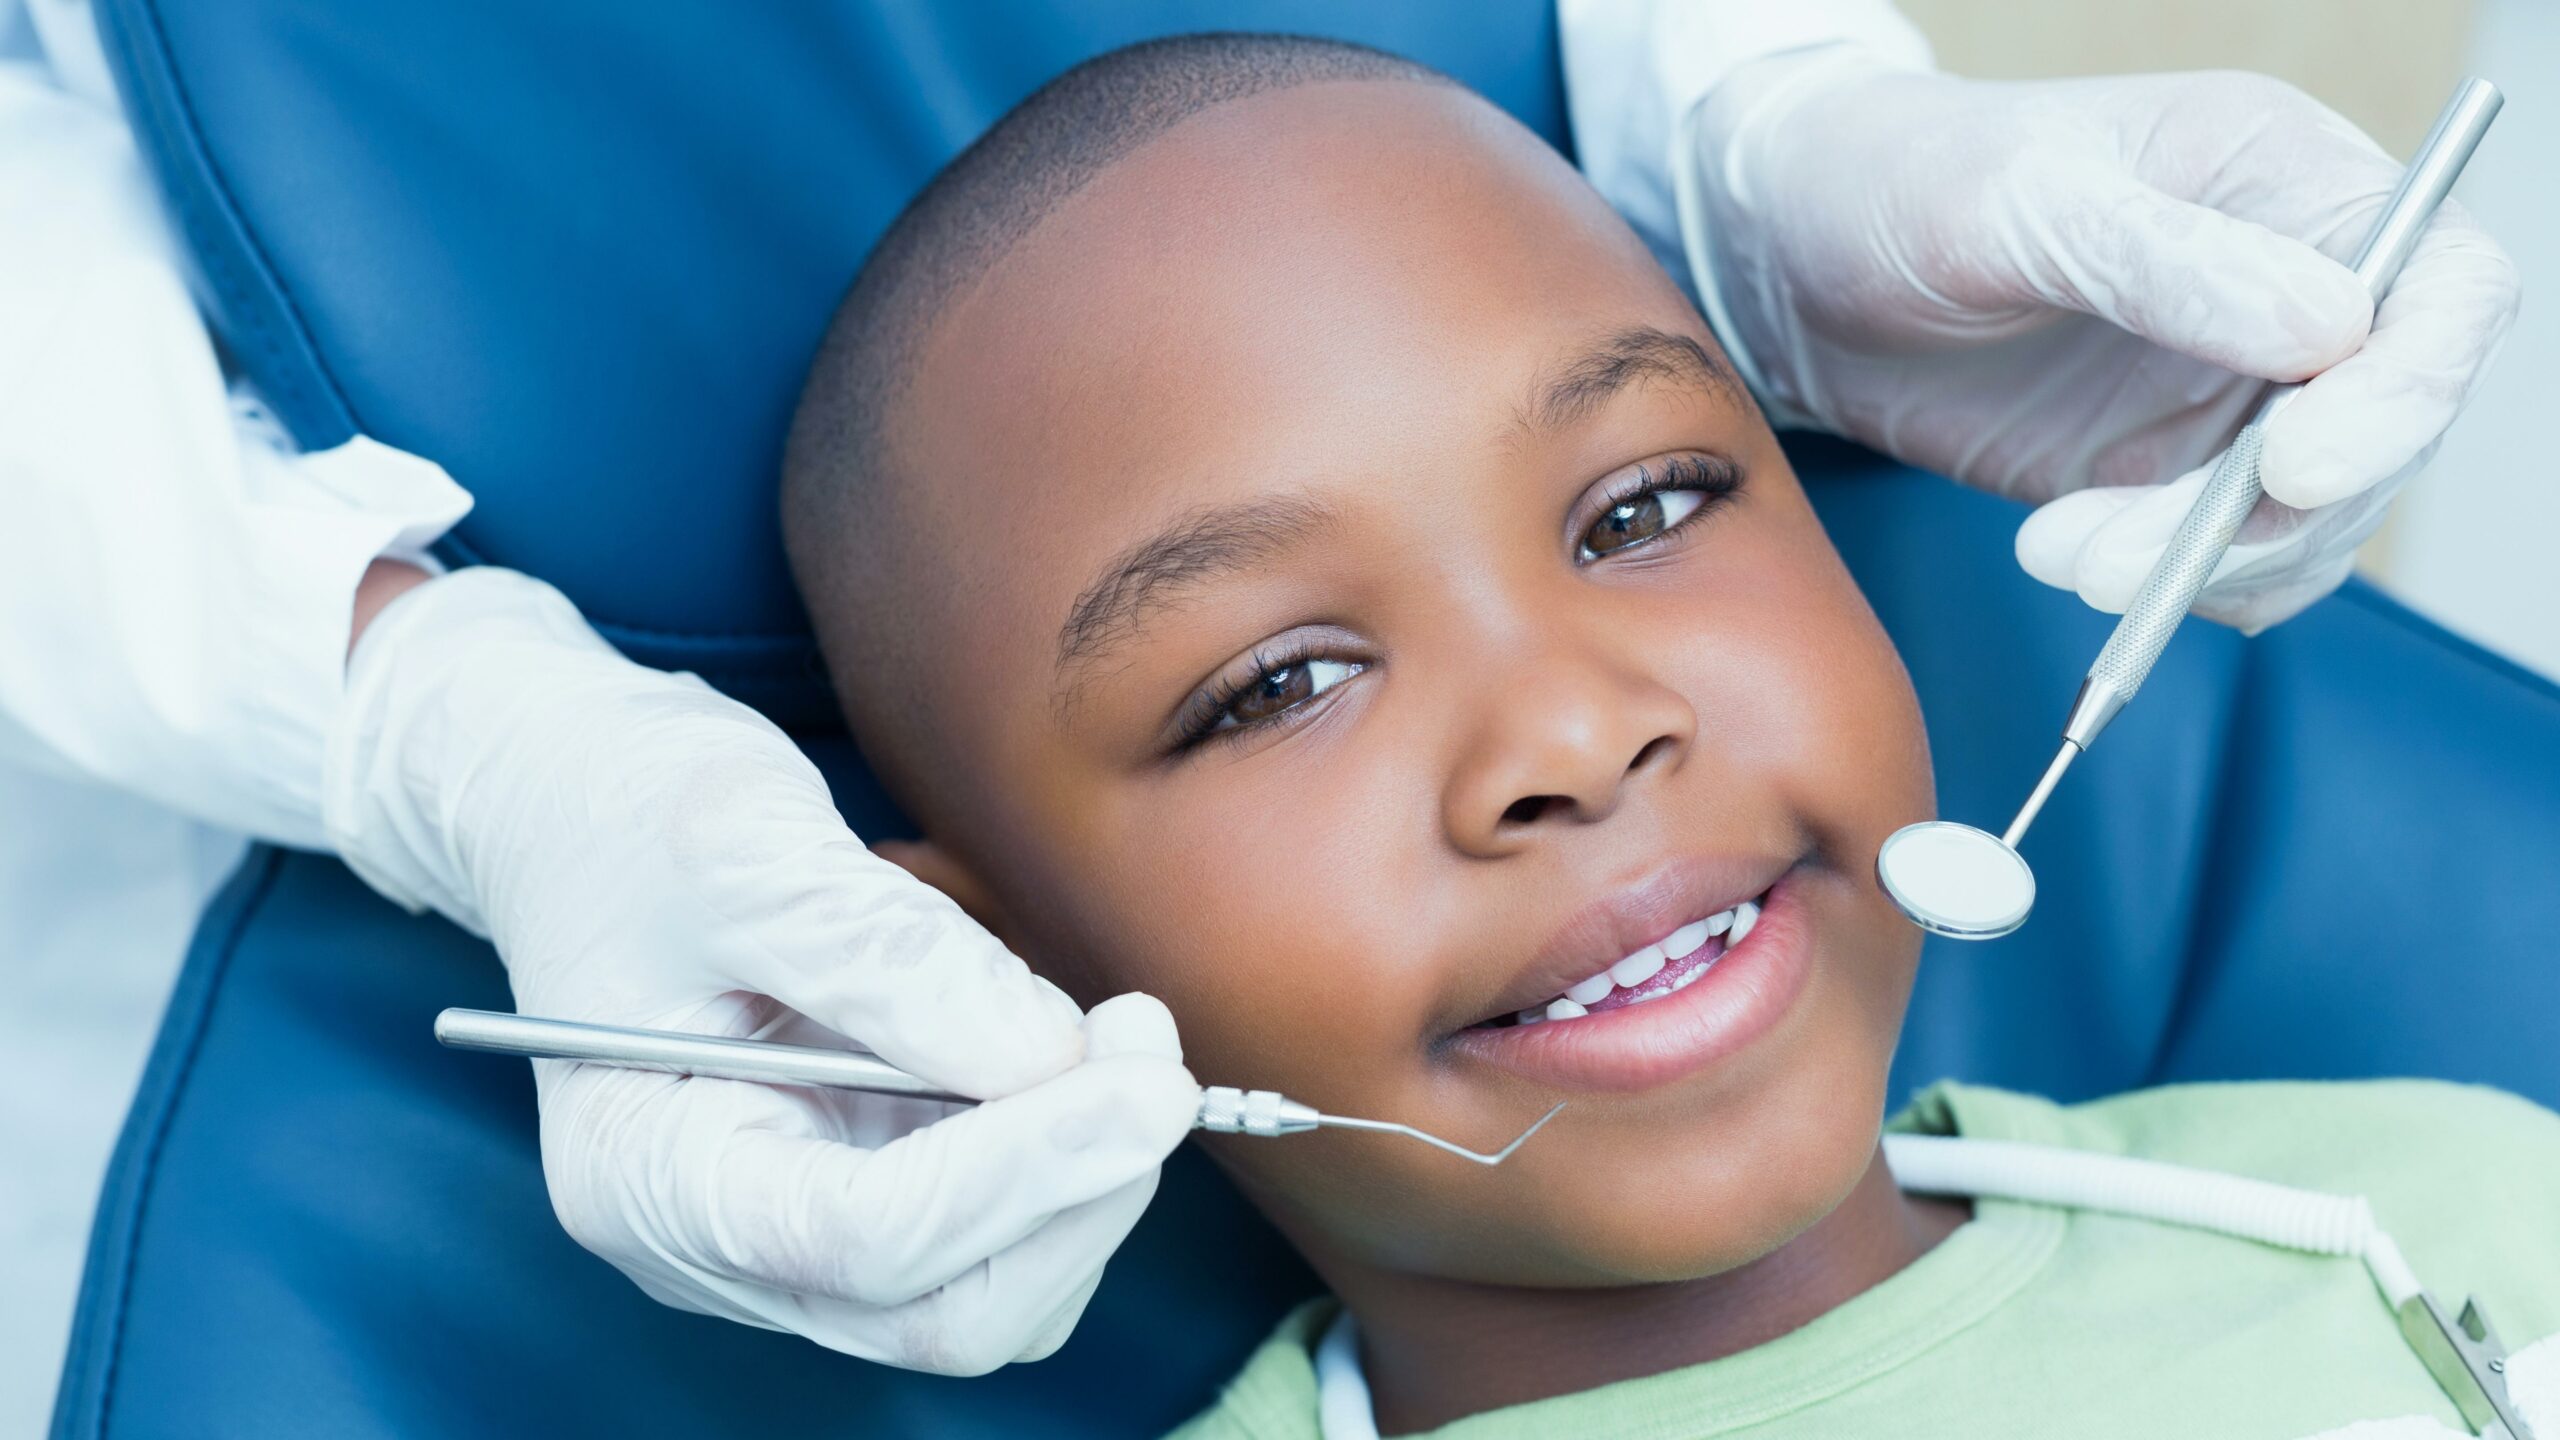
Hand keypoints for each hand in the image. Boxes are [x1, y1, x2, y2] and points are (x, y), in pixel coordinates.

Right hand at [325, 568, 1197, 1372]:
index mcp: (648, 1177)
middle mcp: (719, 1245)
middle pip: (949, 1309)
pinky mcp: (864, 1190)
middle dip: (1078, 1191)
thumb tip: (1049, 1054)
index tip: (1147, 1076)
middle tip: (1150, 1047)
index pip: (867, 1239)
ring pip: (998, 1293)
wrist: (575, 800)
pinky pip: (1006, 1234)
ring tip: (1107, 1030)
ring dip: (1088, 1180)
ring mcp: (795, 1232)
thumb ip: (884, 957)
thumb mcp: (739, 845)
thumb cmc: (626, 812)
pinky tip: (1066, 1048)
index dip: (1025, 1168)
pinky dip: (1069, 1158)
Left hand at [1684, 52, 2518, 630]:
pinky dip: (2169, 592)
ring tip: (2058, 550)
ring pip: (2305, 521)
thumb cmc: (1906, 179)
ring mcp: (2232, 392)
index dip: (2406, 394)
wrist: (1798, 256)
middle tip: (2113, 549)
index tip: (2297, 468)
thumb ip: (2167, 261)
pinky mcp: (2165, 474)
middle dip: (2263, 515)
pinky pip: (2226, 564)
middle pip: (2384, 434)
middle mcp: (2289, 292)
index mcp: (2289, 183)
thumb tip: (2331, 327)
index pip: (2444, 291)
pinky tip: (2067, 557)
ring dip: (2197, 567)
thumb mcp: (2022, 201)